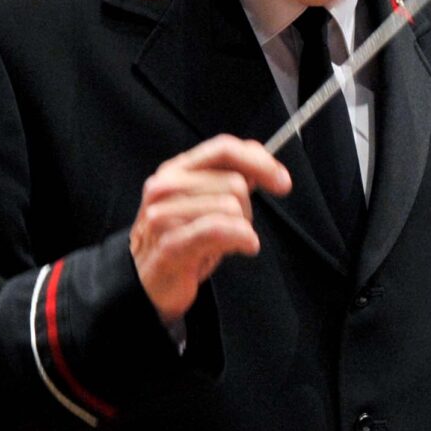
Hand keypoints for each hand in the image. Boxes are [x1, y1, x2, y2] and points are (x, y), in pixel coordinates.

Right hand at [130, 136, 292, 324]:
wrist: (148, 282)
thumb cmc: (183, 241)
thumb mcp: (206, 204)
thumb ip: (229, 179)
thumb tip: (262, 163)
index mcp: (176, 170)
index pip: (224, 148)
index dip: (260, 162)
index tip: (283, 182)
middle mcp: (165, 186)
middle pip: (234, 182)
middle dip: (247, 209)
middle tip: (237, 229)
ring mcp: (163, 214)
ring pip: (230, 207)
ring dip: (242, 228)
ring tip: (227, 242)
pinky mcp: (170, 242)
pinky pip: (220, 229)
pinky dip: (241, 238)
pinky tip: (244, 246)